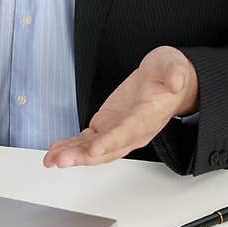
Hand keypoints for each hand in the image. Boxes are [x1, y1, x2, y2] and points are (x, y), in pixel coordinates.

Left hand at [43, 46, 198, 168]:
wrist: (167, 80)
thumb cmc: (169, 74)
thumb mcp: (174, 66)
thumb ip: (175, 74)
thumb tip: (175, 81)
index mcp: (147, 118)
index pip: (127, 133)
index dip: (109, 142)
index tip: (92, 150)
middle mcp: (132, 131)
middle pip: (106, 148)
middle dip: (82, 156)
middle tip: (60, 160)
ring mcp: (117, 131)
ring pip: (93, 148)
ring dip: (72, 155)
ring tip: (51, 159)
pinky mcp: (106, 126)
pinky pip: (87, 140)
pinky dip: (71, 146)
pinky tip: (56, 150)